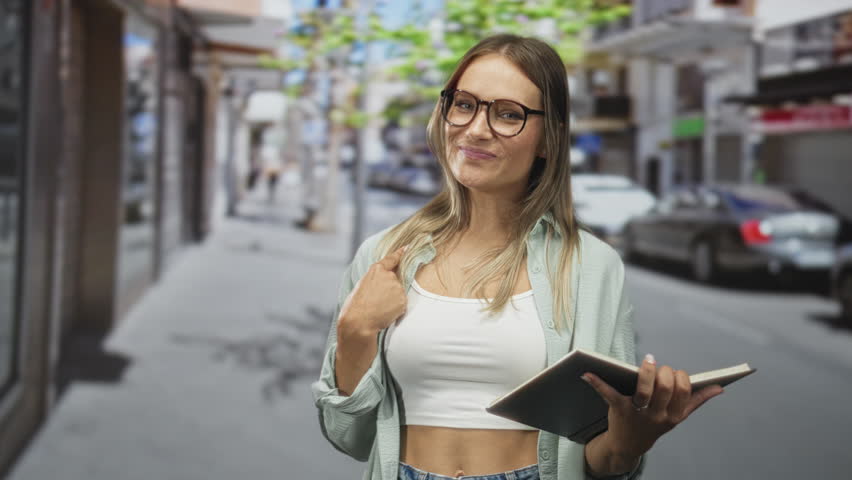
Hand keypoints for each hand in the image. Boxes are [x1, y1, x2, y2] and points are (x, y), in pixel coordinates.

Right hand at [338, 246, 407, 337]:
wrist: (359, 321)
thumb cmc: (356, 306)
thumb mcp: (362, 286)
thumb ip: (376, 281)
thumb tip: (385, 285)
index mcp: (376, 270)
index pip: (391, 259)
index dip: (400, 253)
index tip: (407, 248)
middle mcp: (389, 276)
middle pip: (394, 281)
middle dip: (388, 291)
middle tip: (375, 301)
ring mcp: (397, 287)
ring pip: (398, 294)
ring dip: (391, 301)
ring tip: (378, 308)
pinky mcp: (403, 300)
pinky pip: (401, 304)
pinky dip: (395, 309)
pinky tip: (385, 313)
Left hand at [582, 354, 723, 458]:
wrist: (628, 445)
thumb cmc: (654, 423)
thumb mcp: (676, 416)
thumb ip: (697, 401)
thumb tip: (719, 388)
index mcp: (673, 415)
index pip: (683, 391)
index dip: (680, 377)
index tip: (674, 373)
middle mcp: (657, 415)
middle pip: (665, 388)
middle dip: (664, 372)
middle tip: (658, 366)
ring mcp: (637, 413)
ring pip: (644, 390)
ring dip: (646, 372)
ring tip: (648, 361)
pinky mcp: (618, 409)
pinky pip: (608, 394)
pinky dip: (597, 382)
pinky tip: (587, 373)